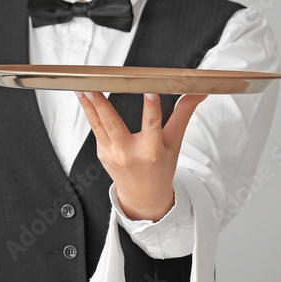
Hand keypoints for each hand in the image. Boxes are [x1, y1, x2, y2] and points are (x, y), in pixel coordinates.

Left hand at [74, 91, 205, 220]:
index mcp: (151, 150)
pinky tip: (86, 99)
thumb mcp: (174, 142)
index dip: (151, 107)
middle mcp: (128, 153)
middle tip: (91, 86)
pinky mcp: (101, 153)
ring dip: (88, 106)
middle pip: (112, 124)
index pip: (152, 124)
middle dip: (100, 104)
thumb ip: (183, 115)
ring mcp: (111, 154)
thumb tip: (199, 92)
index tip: (149, 90)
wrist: (143, 196)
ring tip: (81, 88)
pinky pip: (96, 130)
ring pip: (97, 126)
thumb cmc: (161, 167)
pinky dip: (91, 114)